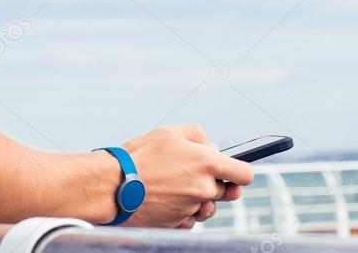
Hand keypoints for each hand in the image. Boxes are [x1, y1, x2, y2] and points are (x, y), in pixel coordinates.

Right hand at [115, 124, 252, 228]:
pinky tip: (167, 199)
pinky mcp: (177, 224)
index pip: (245, 175)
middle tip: (194, 173)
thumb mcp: (171, 132)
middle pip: (227, 192)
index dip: (241, 171)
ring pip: (208, 207)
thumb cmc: (140, 156)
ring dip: (200, 198)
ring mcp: (191, 210)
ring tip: (177, 185)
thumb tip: (212, 148)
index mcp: (207, 164)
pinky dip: (184, 211)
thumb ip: (199, 136)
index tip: (234, 170)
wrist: (113, 187)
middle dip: (216, 183)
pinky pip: (191, 220)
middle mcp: (204, 189)